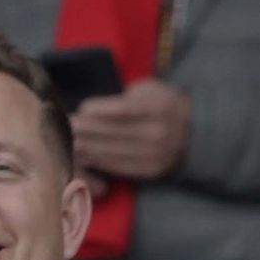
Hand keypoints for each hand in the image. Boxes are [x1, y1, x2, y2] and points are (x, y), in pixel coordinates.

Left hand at [69, 79, 189, 181]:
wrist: (190, 131)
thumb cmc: (162, 104)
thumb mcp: (150, 89)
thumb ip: (125, 97)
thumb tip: (92, 111)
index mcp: (158, 108)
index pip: (123, 111)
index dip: (100, 110)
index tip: (83, 108)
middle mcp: (156, 133)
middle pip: (114, 133)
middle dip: (88, 129)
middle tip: (69, 125)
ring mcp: (153, 155)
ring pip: (113, 152)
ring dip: (88, 147)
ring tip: (72, 140)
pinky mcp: (148, 170)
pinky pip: (118, 167)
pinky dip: (99, 161)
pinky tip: (85, 156)